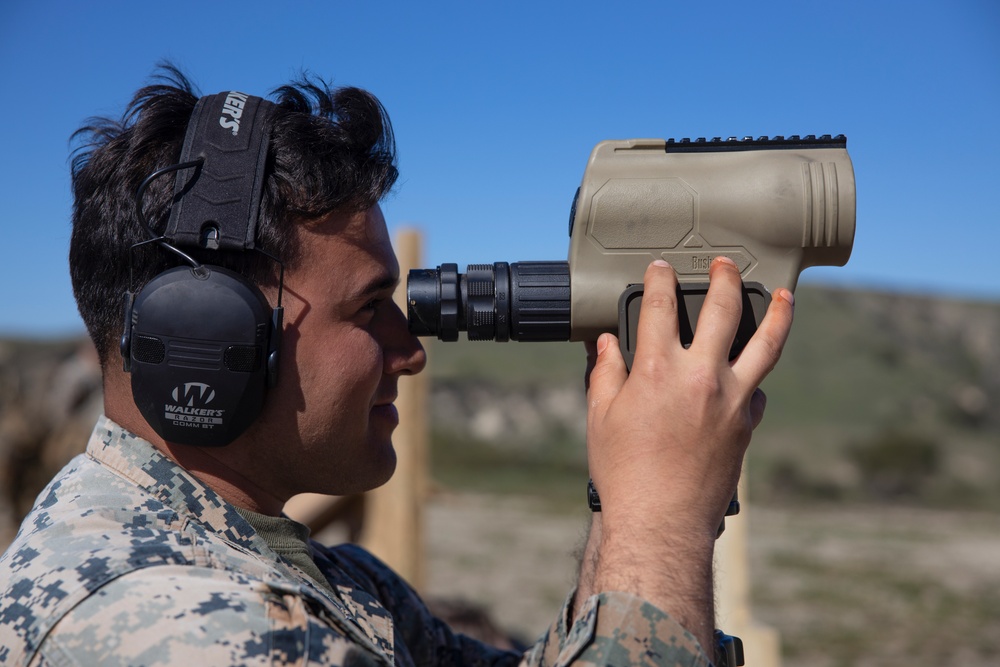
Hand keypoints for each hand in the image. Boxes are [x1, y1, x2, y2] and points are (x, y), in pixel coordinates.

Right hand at [579, 257, 793, 649]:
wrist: (662, 522)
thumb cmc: (624, 473)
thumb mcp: (601, 417)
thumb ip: (605, 373)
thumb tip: (606, 345)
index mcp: (657, 369)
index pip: (659, 305)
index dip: (659, 279)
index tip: (661, 269)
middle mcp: (701, 375)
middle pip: (722, 309)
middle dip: (724, 278)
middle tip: (725, 265)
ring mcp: (732, 399)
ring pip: (766, 343)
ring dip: (776, 313)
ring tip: (784, 296)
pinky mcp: (747, 424)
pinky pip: (758, 389)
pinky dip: (755, 377)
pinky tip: (753, 373)